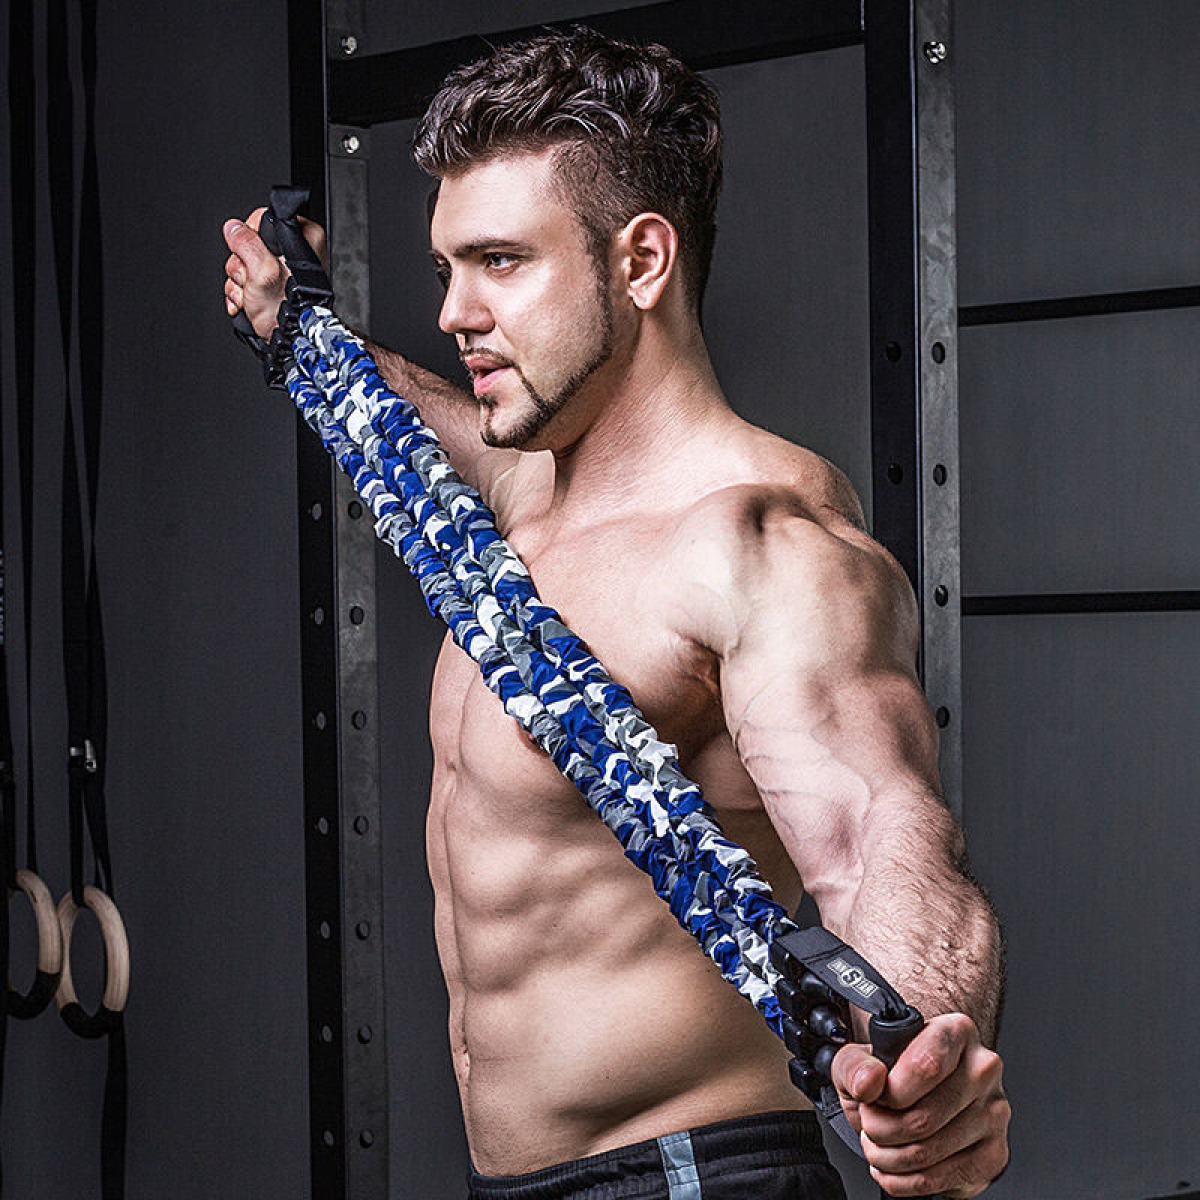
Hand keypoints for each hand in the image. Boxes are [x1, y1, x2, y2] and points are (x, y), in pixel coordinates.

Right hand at [222, 208, 327, 338]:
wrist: (290, 341)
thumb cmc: (288, 310)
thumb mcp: (264, 271)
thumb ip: (246, 243)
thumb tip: (233, 228)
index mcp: (303, 238)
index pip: (263, 218)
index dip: (250, 236)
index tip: (252, 254)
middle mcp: (294, 251)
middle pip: (248, 243)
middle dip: (242, 266)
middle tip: (253, 281)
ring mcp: (281, 270)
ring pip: (242, 263)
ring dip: (240, 283)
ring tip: (253, 296)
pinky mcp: (270, 285)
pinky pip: (243, 280)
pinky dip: (241, 293)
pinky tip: (250, 303)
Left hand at [831, 1013, 1009, 1197]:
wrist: (914, 1096)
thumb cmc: (890, 1073)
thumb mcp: (858, 1059)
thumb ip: (854, 1065)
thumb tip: (869, 1083)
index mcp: (956, 1033)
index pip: (925, 1066)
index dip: (890, 1092)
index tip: (875, 1097)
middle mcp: (983, 1070)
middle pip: (924, 1117)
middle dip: (880, 1130)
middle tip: (869, 1123)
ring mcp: (994, 1114)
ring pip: (929, 1153)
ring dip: (888, 1157)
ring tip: (878, 1144)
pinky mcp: (994, 1154)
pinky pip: (941, 1180)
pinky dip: (904, 1180)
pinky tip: (894, 1165)